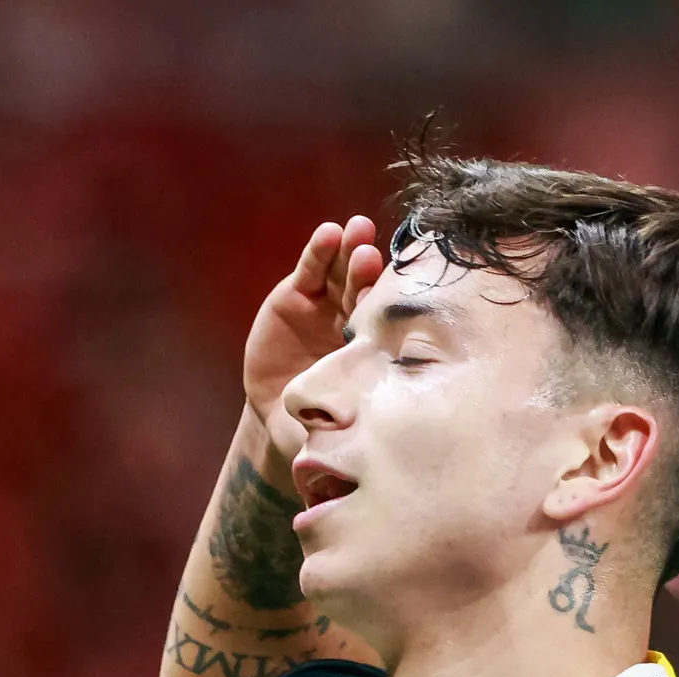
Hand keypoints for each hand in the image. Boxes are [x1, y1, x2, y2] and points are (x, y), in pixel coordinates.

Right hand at [242, 217, 384, 481]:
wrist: (283, 413)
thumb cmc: (320, 423)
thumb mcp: (336, 427)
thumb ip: (353, 425)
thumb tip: (379, 443)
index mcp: (372, 346)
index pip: (383, 319)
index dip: (386, 303)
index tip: (395, 290)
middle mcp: (354, 318)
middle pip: (365, 287)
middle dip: (368, 268)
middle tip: (372, 254)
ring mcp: (328, 303)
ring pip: (342, 271)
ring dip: (350, 249)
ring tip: (356, 230)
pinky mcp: (298, 294)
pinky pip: (311, 269)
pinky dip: (319, 251)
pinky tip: (327, 234)